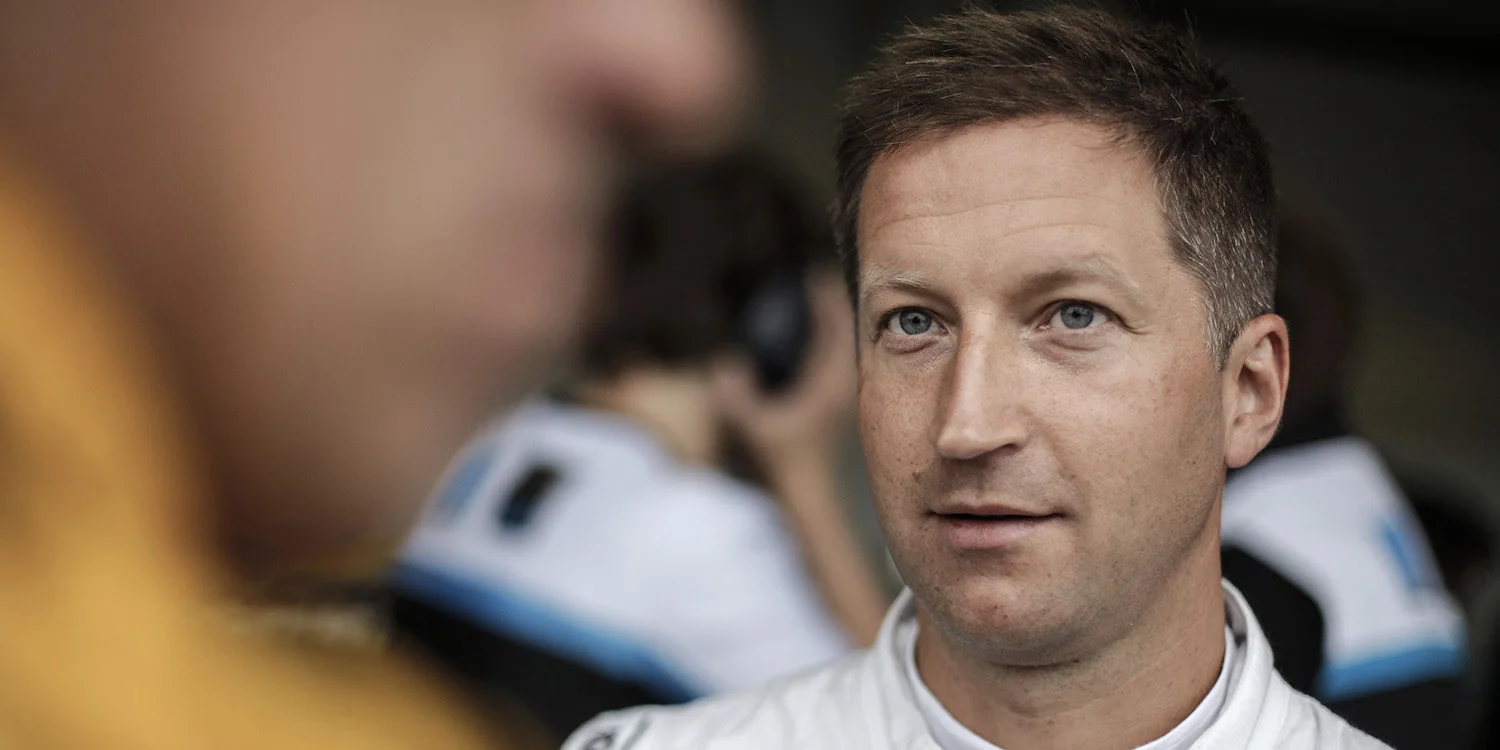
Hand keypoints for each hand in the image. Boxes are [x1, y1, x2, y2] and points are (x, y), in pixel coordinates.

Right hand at [711, 269, 856, 475]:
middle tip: (817, 280)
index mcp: (831, 381)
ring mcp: (846, 395)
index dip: (824, 296)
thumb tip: (728, 363)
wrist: (813, 498)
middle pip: (847, 330)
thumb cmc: (785, 465)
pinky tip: (817, 345)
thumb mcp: (752, 427)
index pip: (835, 325)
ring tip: (819, 304)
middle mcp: (845, 384)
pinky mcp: (840, 405)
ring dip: (834, 325)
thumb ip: (734, 396)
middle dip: (832, 304)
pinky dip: (831, 345)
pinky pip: (841, 363)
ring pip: (847, 347)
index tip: (813, 274)